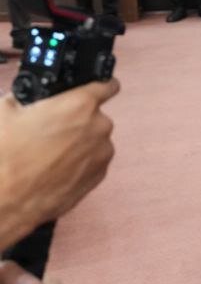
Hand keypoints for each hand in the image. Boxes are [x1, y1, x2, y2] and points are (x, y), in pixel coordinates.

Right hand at [0, 80, 119, 248]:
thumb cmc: (7, 155)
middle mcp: (99, 127)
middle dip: (76, 121)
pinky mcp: (98, 176)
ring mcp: (102, 154)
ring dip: (78, 143)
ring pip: (93, 140)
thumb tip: (28, 98)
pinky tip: (54, 169)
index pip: (107, 85)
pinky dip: (78, 163)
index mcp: (80, 104)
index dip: (101, 85)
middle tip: (49, 131)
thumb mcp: (6, 110)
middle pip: (94, 117)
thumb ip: (27, 98)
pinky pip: (92, 162)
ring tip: (47, 154)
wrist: (6, 198)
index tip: (98, 88)